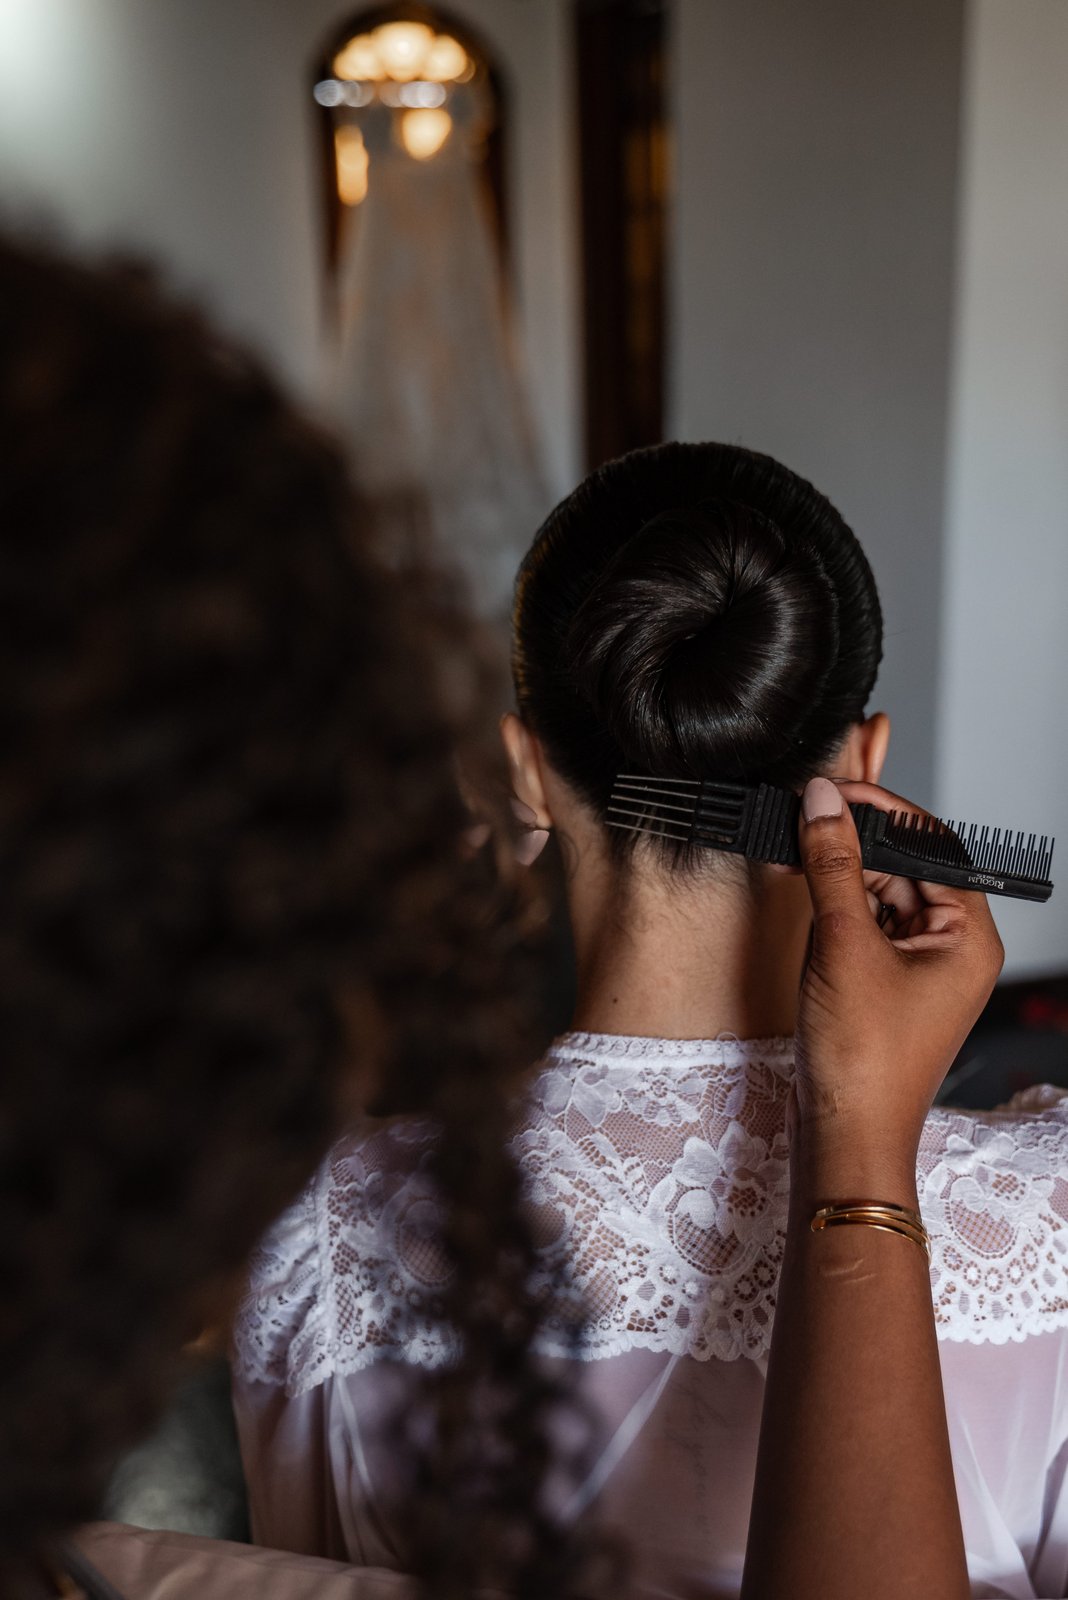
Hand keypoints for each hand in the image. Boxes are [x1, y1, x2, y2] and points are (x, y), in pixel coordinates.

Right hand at [792, 776, 1003, 1168]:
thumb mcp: (843, 943)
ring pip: (881, 892)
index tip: (833, 792)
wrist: (846, 1135)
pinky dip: (833, 904)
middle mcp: (953, 948)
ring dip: (837, 871)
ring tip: (792, 854)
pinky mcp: (887, 983)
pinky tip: (800, 890)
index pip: (933, 845)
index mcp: (969, 936)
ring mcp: (920, 967)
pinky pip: (865, 924)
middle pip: (906, 865)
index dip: (883, 810)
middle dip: (853, 841)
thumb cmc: (863, 1058)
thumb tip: (824, 800)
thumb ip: (833, 862)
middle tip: (802, 818)